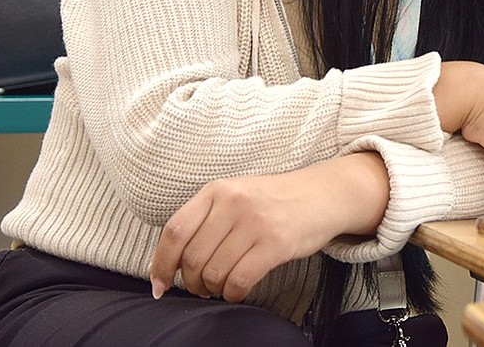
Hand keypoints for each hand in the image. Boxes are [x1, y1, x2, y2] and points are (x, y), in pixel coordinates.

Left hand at [148, 152, 388, 301]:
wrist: (323, 194)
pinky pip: (239, 280)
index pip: (175, 231)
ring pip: (214, 272)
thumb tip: (170, 263)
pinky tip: (237, 290)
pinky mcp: (276, 243)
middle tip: (200, 288)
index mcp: (217, 189)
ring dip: (213, 288)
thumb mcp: (237, 195)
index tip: (160, 284)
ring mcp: (255, 222)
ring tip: (221, 286)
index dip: (160, 264)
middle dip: (191, 282)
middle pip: (192, 257)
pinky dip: (233, 293)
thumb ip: (206, 219)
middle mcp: (233, 202)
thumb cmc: (275, 201)